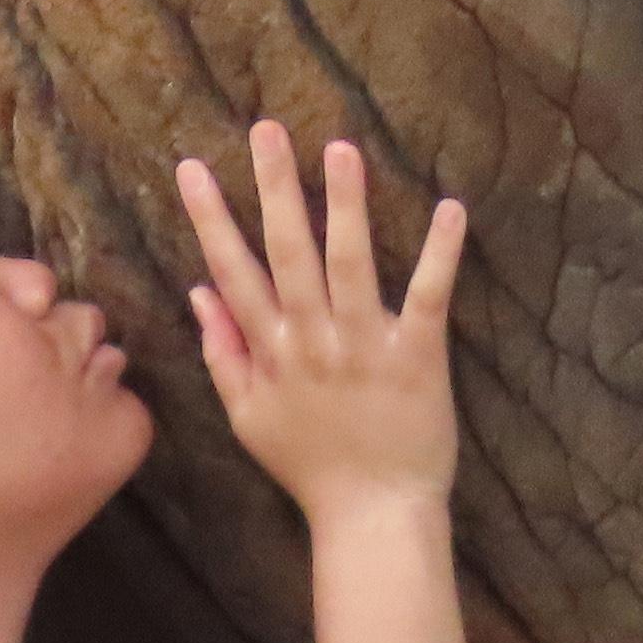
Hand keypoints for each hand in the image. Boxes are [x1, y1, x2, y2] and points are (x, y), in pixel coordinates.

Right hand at [175, 120, 463, 514]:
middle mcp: (312, 340)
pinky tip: (450, 209)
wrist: (373, 513)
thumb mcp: (248, 416)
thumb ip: (222, 352)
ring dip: (344, 205)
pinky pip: (427, 296)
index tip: (192, 167)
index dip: (210, 218)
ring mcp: (364, 345)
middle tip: (267, 130)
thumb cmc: (311, 465)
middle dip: (274, 188)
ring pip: (349, 263)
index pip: (233, 272)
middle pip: (287, 253)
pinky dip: (439, 254)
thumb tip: (197, 292)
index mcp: (271, 351)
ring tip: (341, 150)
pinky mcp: (417, 356)